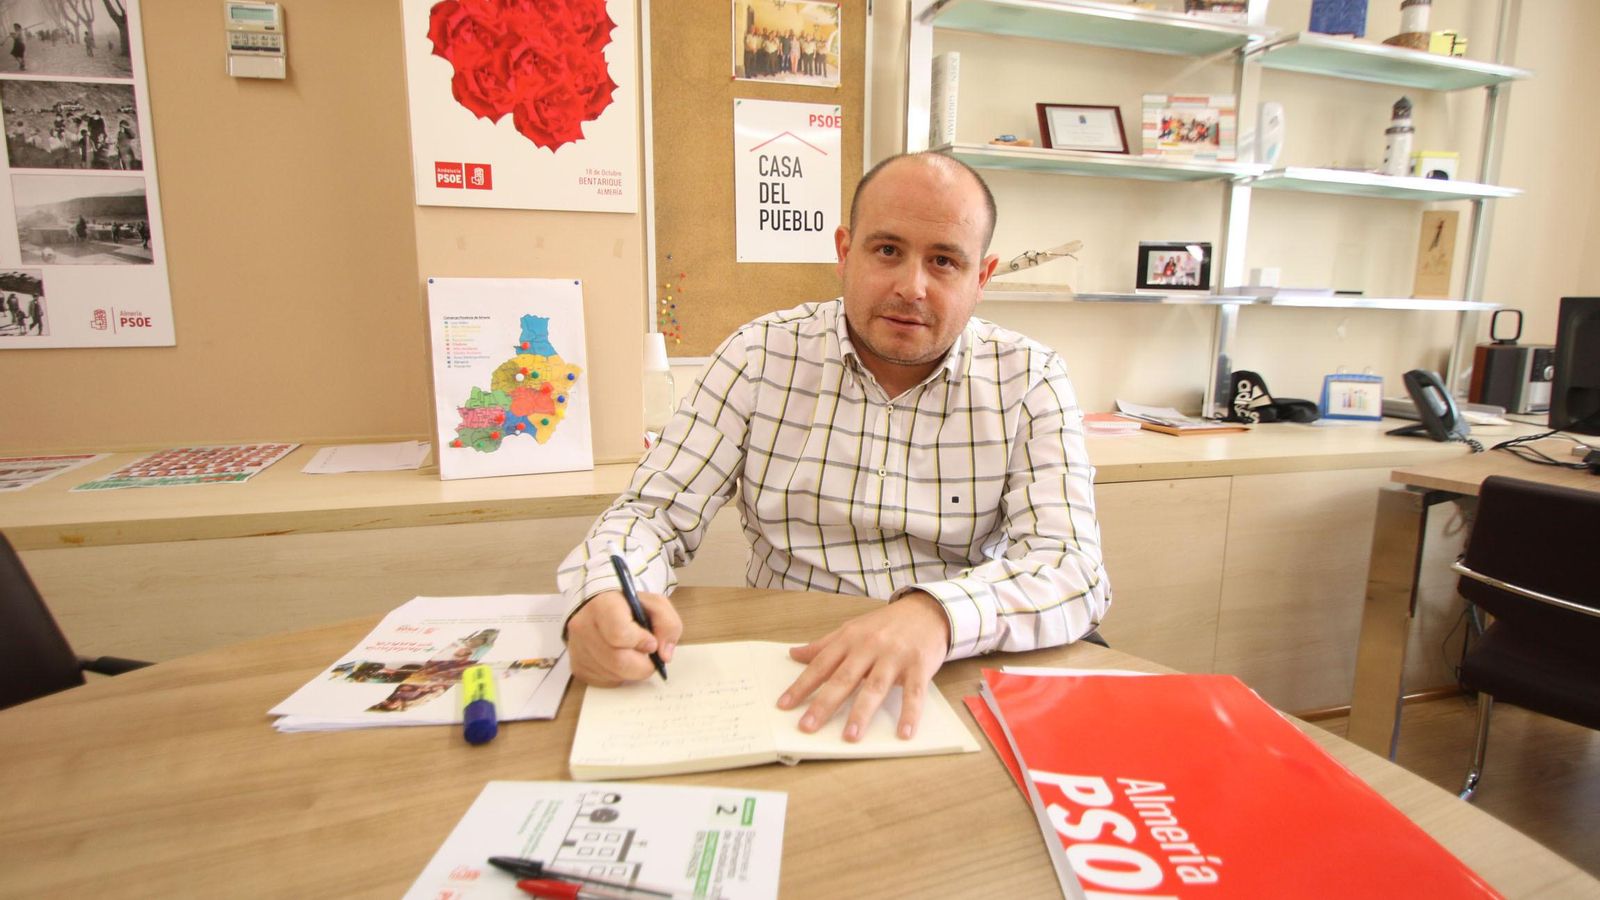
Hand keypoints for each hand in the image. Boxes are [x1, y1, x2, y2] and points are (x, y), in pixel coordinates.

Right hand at [565, 590, 681, 685]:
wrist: (600, 609)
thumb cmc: (629, 608)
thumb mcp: (655, 605)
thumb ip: (668, 625)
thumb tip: (664, 655)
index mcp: (603, 606)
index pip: (620, 633)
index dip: (641, 642)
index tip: (650, 641)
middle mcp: (584, 627)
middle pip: (618, 661)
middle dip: (642, 664)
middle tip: (648, 655)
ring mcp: (578, 649)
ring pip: (614, 675)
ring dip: (632, 670)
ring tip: (633, 654)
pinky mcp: (578, 667)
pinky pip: (605, 682)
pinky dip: (620, 675)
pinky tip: (620, 660)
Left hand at [777, 592, 950, 741]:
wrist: (927, 610)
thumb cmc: (887, 624)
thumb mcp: (853, 629)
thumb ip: (824, 645)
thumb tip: (794, 653)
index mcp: (850, 639)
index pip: (821, 665)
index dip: (801, 685)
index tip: (784, 705)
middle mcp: (870, 647)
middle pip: (844, 678)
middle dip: (824, 704)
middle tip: (808, 726)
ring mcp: (895, 656)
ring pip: (875, 687)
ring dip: (862, 713)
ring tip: (850, 736)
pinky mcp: (919, 666)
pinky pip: (914, 693)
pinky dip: (909, 714)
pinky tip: (903, 733)